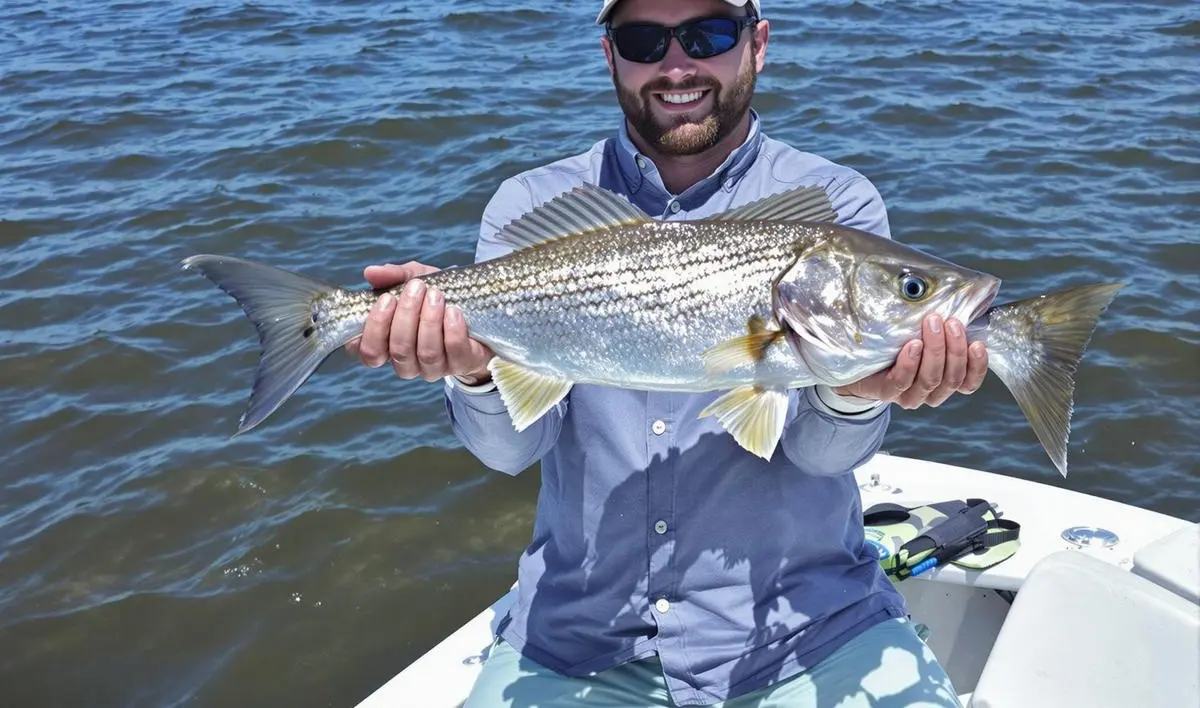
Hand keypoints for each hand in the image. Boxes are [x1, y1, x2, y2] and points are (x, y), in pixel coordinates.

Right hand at [344, 262, 493, 382]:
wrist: (474, 307)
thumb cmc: (433, 295)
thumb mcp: (413, 278)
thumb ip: (392, 276)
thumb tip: (370, 272)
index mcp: (386, 346)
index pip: (369, 351)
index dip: (375, 328)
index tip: (387, 298)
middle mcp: (406, 362)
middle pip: (399, 349)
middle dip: (407, 315)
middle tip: (416, 287)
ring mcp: (433, 368)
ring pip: (426, 353)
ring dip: (430, 320)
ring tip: (436, 295)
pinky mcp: (460, 365)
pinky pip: (454, 352)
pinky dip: (452, 329)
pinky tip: (453, 311)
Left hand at [834, 314, 986, 409]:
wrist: (857, 360)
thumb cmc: (897, 342)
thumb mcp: (924, 333)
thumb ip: (944, 327)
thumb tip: (966, 301)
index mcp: (944, 381)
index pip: (968, 383)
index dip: (977, 366)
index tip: (978, 343)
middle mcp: (929, 392)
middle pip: (951, 378)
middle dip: (955, 349)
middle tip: (951, 322)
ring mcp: (907, 395)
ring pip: (930, 380)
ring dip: (935, 350)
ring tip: (933, 323)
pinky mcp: (885, 392)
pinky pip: (901, 382)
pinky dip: (910, 363)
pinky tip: (912, 344)